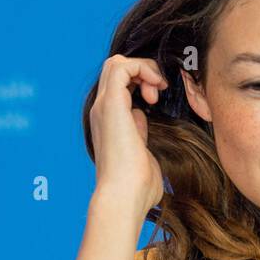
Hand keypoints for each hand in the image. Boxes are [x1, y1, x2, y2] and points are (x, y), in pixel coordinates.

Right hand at [89, 54, 168, 216]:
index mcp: (108, 123)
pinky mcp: (111, 104)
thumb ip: (140, 135)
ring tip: (157, 89)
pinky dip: (142, 68)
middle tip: (158, 93)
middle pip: (116, 70)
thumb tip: (142, 119)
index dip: (140, 82)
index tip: (157, 100)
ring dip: (143, 69)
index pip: (119, 85)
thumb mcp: (142, 153)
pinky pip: (122, 66)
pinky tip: (156, 86)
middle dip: (142, 72)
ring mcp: (103, 106)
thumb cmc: (137, 187)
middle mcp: (101, 111)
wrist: (124, 196)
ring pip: (116, 63)